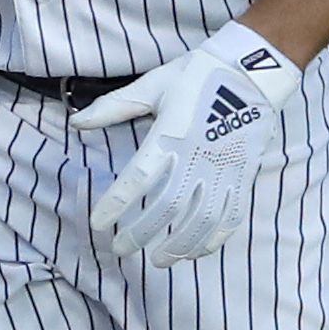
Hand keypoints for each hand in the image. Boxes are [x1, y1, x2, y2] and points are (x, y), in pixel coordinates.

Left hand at [75, 21, 301, 266]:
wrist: (251, 69)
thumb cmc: (198, 74)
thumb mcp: (152, 85)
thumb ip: (114, 108)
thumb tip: (76, 122)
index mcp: (170, 134)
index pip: (137, 178)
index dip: (116, 204)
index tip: (98, 224)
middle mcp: (197, 156)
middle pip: (166, 206)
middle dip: (142, 233)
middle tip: (122, 249)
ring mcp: (224, 168)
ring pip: (201, 218)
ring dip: (179, 244)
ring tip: (160, 260)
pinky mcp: (243, 174)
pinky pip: (230, 214)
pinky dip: (214, 237)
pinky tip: (198, 252)